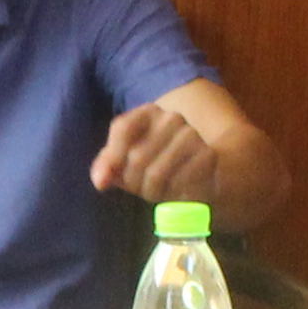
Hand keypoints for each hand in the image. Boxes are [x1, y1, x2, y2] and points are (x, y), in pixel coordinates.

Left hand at [90, 101, 224, 203]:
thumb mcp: (126, 163)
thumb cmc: (156, 165)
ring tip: (157, 193)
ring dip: (152, 192)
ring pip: (157, 173)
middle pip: (138, 156)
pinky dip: (172, 195)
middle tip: (140, 191)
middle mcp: (171, 118)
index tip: (104, 183)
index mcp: (148, 113)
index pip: (123, 128)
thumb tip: (100, 181)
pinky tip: (176, 194)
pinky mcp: (206, 156)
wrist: (201, 173)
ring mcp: (191, 134)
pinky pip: (178, 183)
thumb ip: (108, 166)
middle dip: (134, 182)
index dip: (112, 157)